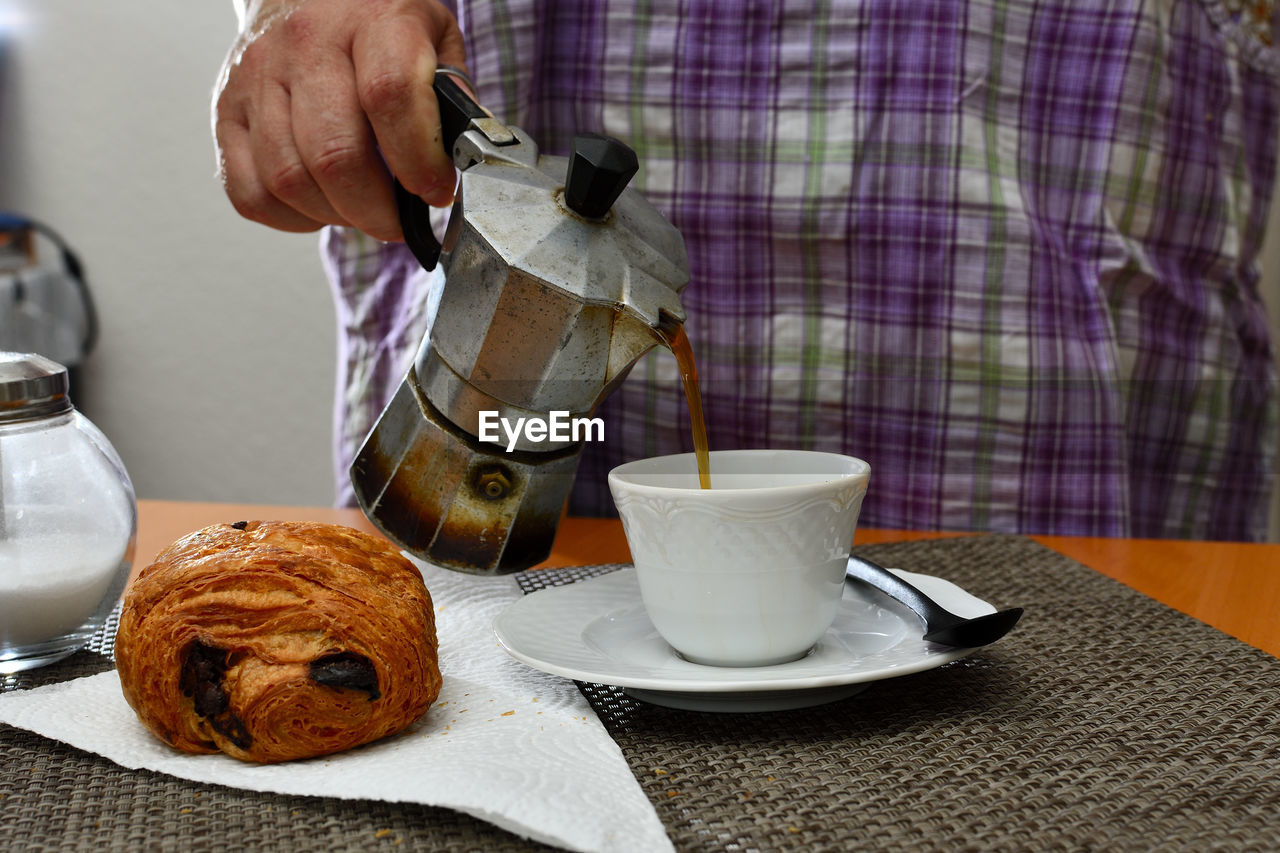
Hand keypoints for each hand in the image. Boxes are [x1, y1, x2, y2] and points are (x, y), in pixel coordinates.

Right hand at [213, 0, 465, 240]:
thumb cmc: (377, 27)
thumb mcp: (432, 38)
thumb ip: (452, 98)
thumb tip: (462, 161)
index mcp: (370, 20)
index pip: (390, 94)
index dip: (418, 160)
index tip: (436, 191)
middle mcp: (304, 45)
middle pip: (334, 154)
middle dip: (377, 210)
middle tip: (398, 221)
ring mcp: (256, 78)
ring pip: (290, 180)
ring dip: (336, 216)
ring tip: (362, 209)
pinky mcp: (225, 112)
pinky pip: (251, 193)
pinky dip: (291, 218)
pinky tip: (319, 204)